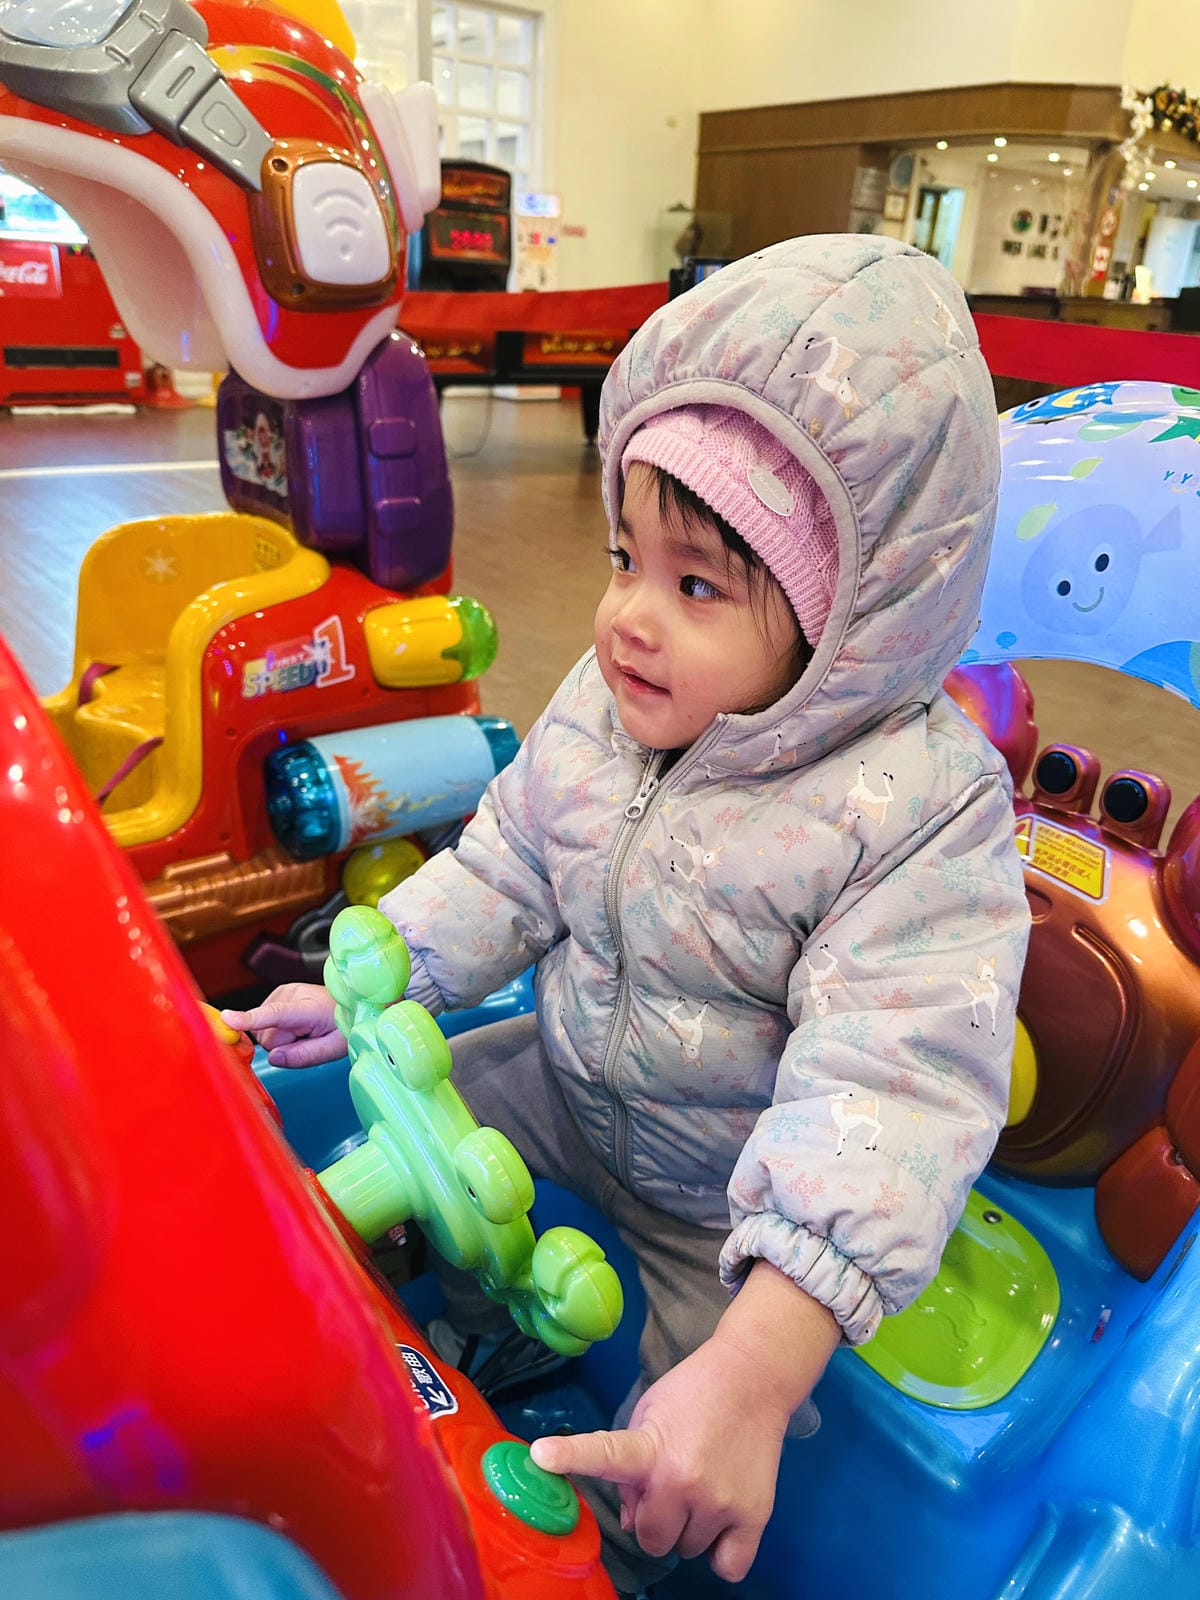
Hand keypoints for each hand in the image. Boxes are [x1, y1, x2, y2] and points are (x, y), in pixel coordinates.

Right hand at [221, 983, 342, 1067]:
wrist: (350, 1002)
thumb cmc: (344, 1025)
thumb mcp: (333, 1048)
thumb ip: (304, 1056)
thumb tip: (274, 1058)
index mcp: (308, 1008)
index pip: (274, 1015)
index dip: (250, 1019)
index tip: (227, 1019)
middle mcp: (291, 995)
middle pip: (267, 1035)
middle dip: (283, 1044)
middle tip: (307, 1038)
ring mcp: (283, 992)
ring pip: (263, 1031)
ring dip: (281, 1037)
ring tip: (304, 1030)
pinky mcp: (277, 994)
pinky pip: (265, 1023)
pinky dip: (278, 1028)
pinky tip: (296, 1024)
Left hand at [530, 1338, 787, 1582]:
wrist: (754, 1377)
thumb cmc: (693, 1393)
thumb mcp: (649, 1415)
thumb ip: (631, 1467)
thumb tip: (630, 1520)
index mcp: (650, 1448)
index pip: (604, 1456)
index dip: (571, 1457)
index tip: (541, 1455)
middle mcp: (682, 1480)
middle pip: (651, 1537)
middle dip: (655, 1517)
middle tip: (668, 1487)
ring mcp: (720, 1503)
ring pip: (687, 1550)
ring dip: (689, 1527)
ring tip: (701, 1487)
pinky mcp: (754, 1516)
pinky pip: (727, 1566)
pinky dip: (721, 1550)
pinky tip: (722, 1520)